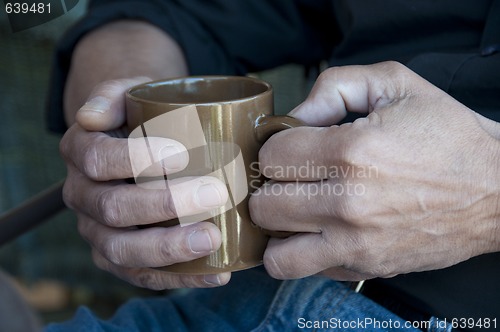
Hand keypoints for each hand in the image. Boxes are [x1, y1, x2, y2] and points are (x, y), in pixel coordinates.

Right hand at [60, 78, 230, 288]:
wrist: (141, 142)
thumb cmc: (142, 116)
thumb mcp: (128, 92)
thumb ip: (110, 94)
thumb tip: (91, 116)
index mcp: (80, 151)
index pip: (98, 158)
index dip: (136, 159)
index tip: (181, 154)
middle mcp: (82, 194)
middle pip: (113, 207)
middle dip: (165, 204)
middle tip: (215, 194)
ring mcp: (96, 230)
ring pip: (122, 249)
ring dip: (169, 248)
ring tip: (214, 239)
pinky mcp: (118, 255)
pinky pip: (142, 275)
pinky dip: (180, 276)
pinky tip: (217, 272)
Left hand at [249, 61, 499, 280]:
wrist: (497, 191)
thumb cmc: (447, 135)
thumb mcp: (396, 84)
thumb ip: (335, 86)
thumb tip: (294, 116)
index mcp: (352, 153)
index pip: (272, 157)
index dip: (277, 146)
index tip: (293, 146)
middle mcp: (348, 204)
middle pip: (265, 205)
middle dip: (271, 187)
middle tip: (291, 177)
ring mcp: (356, 244)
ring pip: (276, 254)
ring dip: (277, 231)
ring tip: (292, 211)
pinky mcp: (366, 267)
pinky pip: (308, 270)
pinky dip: (302, 252)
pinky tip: (318, 230)